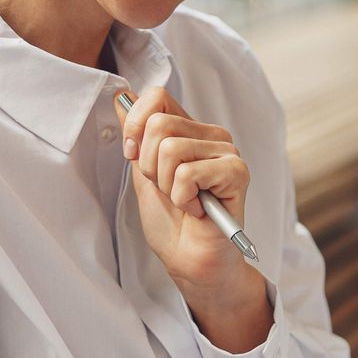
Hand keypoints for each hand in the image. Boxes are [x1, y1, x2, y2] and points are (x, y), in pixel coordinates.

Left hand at [116, 88, 271, 350]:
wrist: (190, 262)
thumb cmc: (171, 224)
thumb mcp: (143, 174)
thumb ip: (136, 136)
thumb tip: (120, 96)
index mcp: (189, 130)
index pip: (157, 96)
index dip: (136, 125)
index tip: (134, 156)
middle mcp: (211, 135)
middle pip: (159, 124)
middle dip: (150, 166)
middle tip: (168, 191)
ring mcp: (227, 152)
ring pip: (171, 149)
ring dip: (167, 186)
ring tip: (184, 202)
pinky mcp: (236, 172)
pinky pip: (188, 173)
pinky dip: (183, 198)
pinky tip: (198, 209)